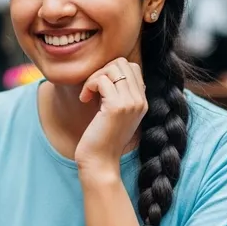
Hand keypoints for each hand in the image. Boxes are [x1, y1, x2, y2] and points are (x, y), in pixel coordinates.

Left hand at [75, 58, 147, 179]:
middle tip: (92, 89)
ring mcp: (131, 103)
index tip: (99, 88)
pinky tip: (84, 99)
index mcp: (142, 102)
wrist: (100, 162)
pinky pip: (102, 80)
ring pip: (113, 68)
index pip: (132, 67)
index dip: (112, 71)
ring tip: (88, 94)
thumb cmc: (101, 139)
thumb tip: (107, 71)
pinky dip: (89, 85)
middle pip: (123, 63)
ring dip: (94, 77)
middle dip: (103, 70)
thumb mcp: (114, 113)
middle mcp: (140, 101)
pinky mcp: (117, 107)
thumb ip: (118, 94)